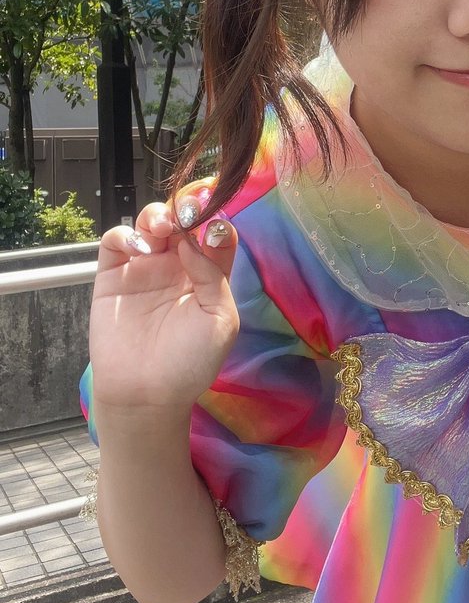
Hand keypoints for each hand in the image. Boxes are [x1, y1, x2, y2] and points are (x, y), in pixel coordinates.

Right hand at [89, 193, 239, 412]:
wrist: (147, 393)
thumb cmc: (190, 362)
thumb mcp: (221, 320)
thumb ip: (214, 276)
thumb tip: (194, 241)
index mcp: (208, 275)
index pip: (216, 235)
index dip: (216, 221)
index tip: (215, 220)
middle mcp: (177, 267)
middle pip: (182, 221)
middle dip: (185, 209)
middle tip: (186, 215)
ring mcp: (144, 269)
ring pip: (150, 223)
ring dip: (157, 215)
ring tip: (163, 227)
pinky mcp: (113, 276)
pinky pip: (116, 241)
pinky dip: (126, 234)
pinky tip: (139, 248)